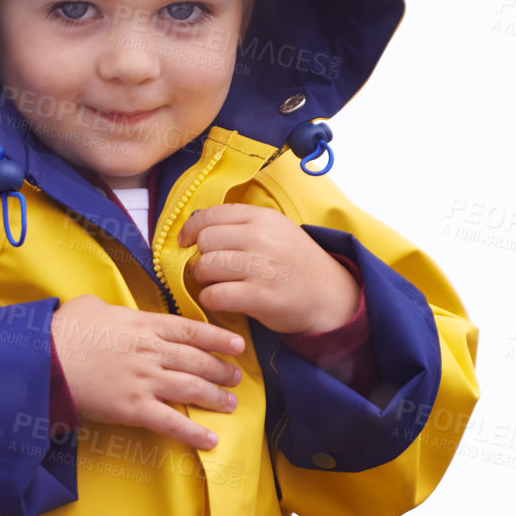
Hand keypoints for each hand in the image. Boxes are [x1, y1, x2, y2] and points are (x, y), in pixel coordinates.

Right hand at [50, 294, 243, 450]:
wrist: (46, 361)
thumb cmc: (63, 332)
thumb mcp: (89, 306)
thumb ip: (108, 306)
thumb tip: (108, 308)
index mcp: (142, 325)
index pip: (190, 331)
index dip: (217, 339)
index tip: (237, 344)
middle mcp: (150, 352)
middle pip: (196, 361)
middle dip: (221, 370)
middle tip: (236, 377)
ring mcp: (144, 380)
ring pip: (191, 388)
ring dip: (214, 397)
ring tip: (230, 404)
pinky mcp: (134, 408)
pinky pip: (171, 422)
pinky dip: (193, 432)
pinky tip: (211, 440)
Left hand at [176, 204, 360, 335]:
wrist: (330, 295)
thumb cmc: (295, 264)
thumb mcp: (275, 231)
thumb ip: (241, 226)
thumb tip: (197, 228)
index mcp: (263, 218)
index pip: (210, 215)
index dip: (191, 229)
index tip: (185, 242)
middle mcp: (262, 238)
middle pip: (205, 241)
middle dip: (201, 257)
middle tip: (211, 269)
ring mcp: (262, 267)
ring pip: (206, 267)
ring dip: (204, 279)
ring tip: (218, 284)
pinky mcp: (260, 297)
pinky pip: (214, 294)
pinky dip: (211, 299)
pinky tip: (222, 299)